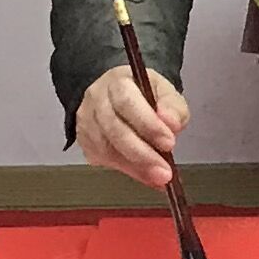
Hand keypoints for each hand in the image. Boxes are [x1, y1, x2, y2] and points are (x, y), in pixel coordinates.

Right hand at [74, 67, 189, 188]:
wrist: (117, 95)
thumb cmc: (143, 94)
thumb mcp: (165, 92)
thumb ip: (173, 107)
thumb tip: (172, 123)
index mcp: (117, 82)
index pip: (128, 102)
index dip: (148, 125)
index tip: (169, 142)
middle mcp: (96, 100)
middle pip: (114, 129)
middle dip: (142, 153)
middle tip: (164, 171)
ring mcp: (87, 121)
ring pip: (105, 148)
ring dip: (135, 166)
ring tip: (159, 176)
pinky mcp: (84, 140)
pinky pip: (103, 159)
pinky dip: (127, 170)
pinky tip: (145, 175)